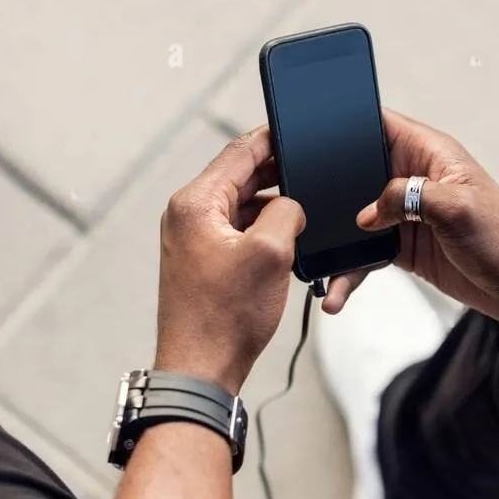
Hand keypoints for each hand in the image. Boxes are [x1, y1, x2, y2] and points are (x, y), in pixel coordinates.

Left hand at [153, 127, 304, 394]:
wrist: (202, 368)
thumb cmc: (225, 318)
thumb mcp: (272, 252)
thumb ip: (286, 211)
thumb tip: (291, 203)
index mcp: (196, 203)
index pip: (238, 152)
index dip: (272, 138)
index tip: (297, 129)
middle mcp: (187, 215)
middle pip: (239, 177)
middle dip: (277, 175)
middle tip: (311, 174)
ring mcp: (192, 238)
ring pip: (241, 206)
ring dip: (272, 209)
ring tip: (303, 218)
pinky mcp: (202, 260)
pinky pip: (237, 231)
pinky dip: (262, 232)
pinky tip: (286, 245)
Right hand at [324, 111, 498, 324]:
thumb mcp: (457, 207)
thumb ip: (407, 197)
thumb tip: (366, 214)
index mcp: (428, 152)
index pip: (377, 122)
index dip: (343, 122)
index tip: (306, 132)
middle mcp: (412, 177)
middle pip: (354, 170)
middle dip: (324, 185)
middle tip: (291, 200)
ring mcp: (406, 213)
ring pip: (354, 217)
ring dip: (334, 238)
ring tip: (309, 258)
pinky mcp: (404, 246)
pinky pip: (365, 254)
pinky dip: (350, 271)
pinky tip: (336, 292)